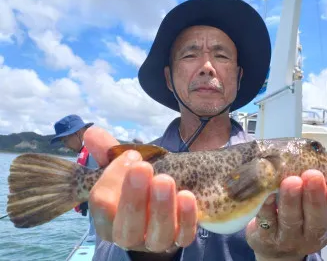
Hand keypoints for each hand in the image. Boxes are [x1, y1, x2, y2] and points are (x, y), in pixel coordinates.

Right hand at [83, 126, 197, 252]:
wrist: (164, 199)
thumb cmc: (139, 181)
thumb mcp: (124, 166)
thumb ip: (108, 151)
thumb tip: (92, 132)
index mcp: (107, 218)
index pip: (101, 204)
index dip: (112, 178)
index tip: (132, 155)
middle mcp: (128, 235)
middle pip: (125, 229)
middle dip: (133, 198)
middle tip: (142, 168)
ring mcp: (155, 241)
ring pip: (156, 236)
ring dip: (161, 208)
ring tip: (165, 181)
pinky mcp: (180, 240)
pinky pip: (184, 236)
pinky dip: (186, 217)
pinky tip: (187, 196)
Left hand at [245, 169, 326, 260]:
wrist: (272, 245)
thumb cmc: (295, 215)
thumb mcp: (310, 205)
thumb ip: (313, 185)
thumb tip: (312, 149)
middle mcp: (311, 233)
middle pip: (317, 219)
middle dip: (315, 196)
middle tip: (313, 175)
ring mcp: (288, 238)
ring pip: (292, 220)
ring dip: (292, 200)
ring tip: (291, 182)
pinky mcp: (266, 237)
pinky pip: (267, 223)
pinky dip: (268, 208)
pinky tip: (268, 194)